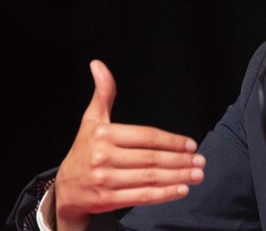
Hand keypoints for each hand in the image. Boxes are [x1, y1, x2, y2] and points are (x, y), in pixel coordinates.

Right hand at [54, 60, 205, 230]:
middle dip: (180, 160)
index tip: (192, 145)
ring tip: (198, 174)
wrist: (65, 189)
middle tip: (201, 160)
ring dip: (178, 177)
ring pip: (150, 178)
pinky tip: (182, 190)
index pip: (147, 136)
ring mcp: (104, 180)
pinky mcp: (106, 201)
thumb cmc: (85, 150)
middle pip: (151, 158)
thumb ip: (103, 94)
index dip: (172, 141)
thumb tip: (98, 64)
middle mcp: (103, 157)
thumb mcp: (91, 120)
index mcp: (104, 134)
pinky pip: (141, 196)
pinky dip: (164, 195)